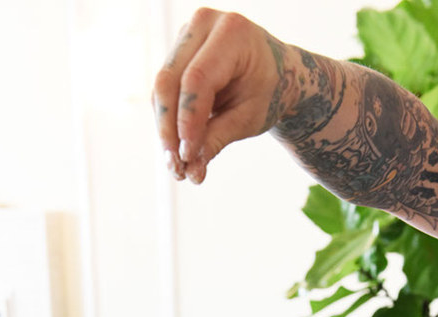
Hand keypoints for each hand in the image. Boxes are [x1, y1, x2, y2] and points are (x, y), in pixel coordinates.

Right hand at [152, 8, 284, 183]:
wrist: (276, 73)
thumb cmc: (267, 91)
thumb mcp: (248, 118)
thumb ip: (217, 140)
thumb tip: (192, 171)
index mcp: (233, 33)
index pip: (197, 79)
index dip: (187, 120)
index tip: (187, 157)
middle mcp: (204, 24)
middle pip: (169, 81)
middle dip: (168, 129)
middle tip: (175, 168)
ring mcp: (186, 34)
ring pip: (161, 88)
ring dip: (164, 130)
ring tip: (176, 166)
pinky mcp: (177, 51)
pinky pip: (163, 91)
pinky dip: (167, 121)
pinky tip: (176, 148)